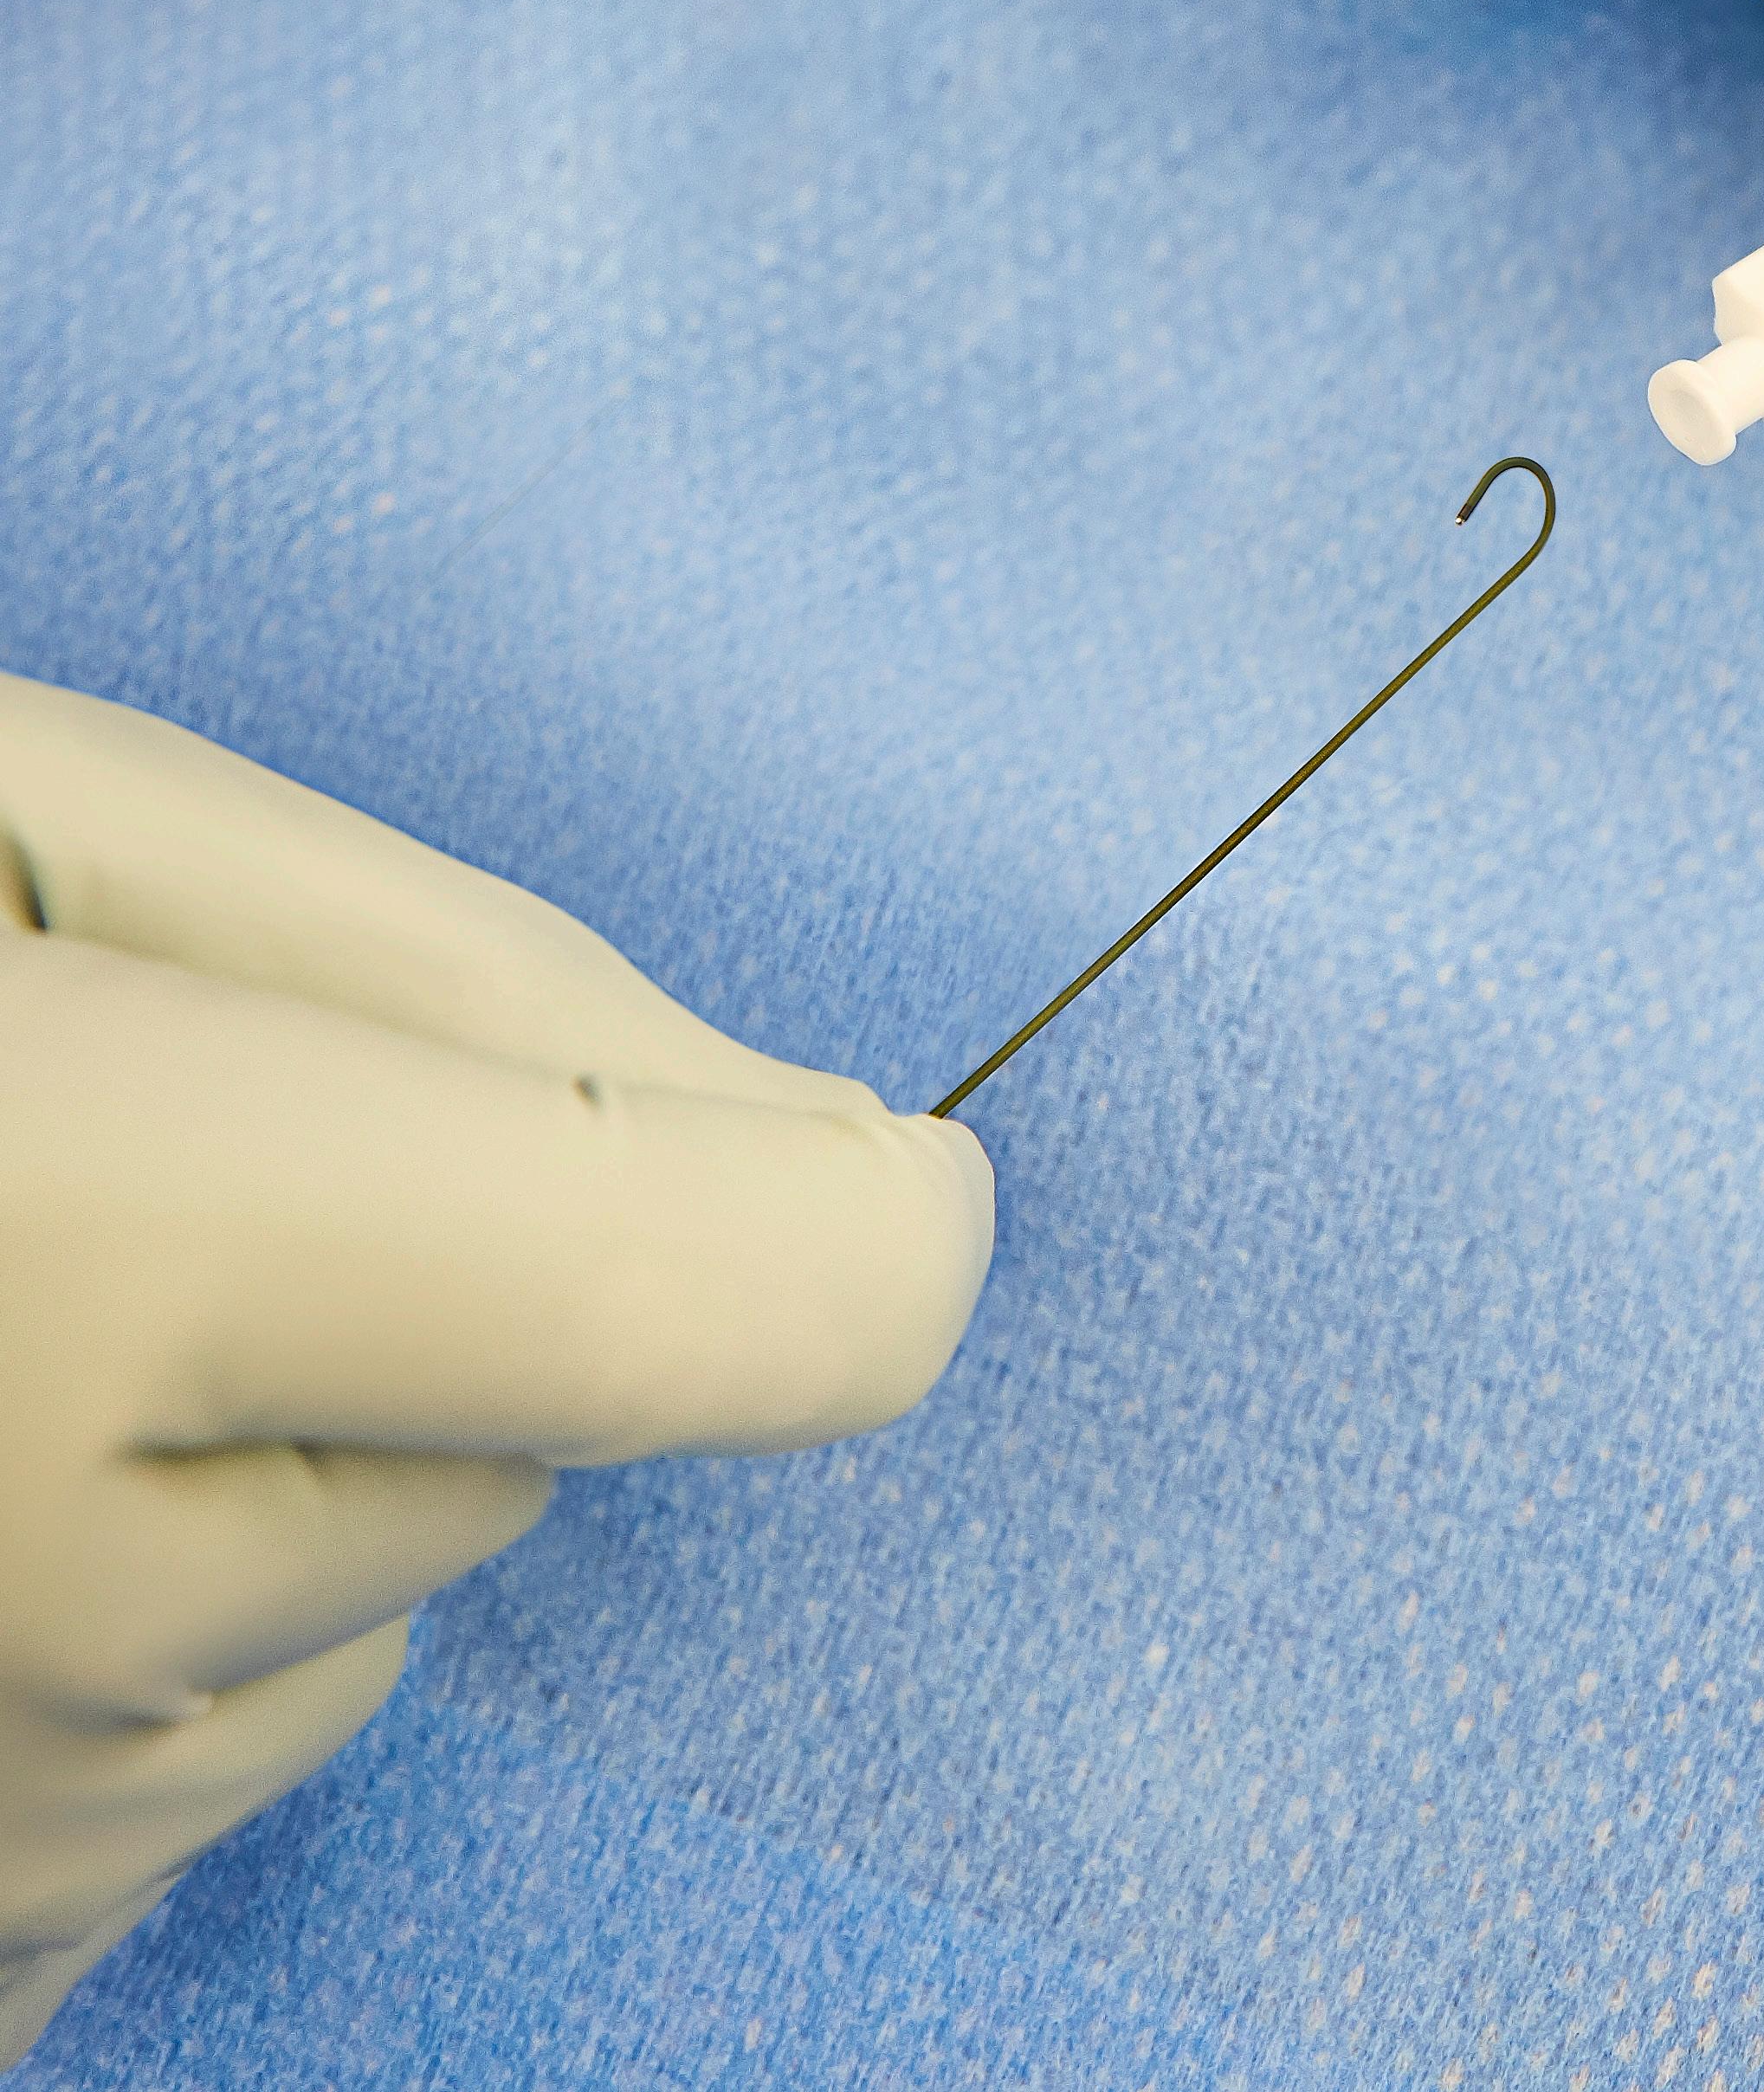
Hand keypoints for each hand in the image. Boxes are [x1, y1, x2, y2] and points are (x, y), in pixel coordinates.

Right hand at [0, 675, 990, 2068]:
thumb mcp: (42, 809)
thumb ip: (462, 982)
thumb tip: (831, 1149)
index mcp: (103, 1241)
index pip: (742, 1306)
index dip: (855, 1213)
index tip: (881, 1158)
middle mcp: (64, 1618)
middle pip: (565, 1422)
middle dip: (454, 1260)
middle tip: (133, 1136)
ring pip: (399, 1599)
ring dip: (302, 1430)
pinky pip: (231, 1754)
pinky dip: (175, 1601)